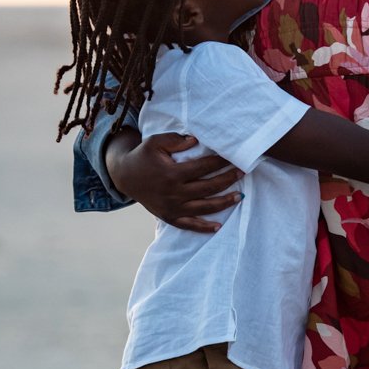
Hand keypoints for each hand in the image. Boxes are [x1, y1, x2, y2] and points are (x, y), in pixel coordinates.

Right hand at [106, 130, 242, 232]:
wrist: (125, 176)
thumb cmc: (143, 157)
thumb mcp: (155, 142)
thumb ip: (175, 140)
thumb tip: (196, 141)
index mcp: (172, 174)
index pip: (203, 167)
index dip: (220, 162)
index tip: (234, 157)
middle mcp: (174, 193)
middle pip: (208, 187)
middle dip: (228, 179)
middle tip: (242, 173)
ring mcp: (172, 207)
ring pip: (203, 208)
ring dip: (223, 203)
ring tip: (240, 197)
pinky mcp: (169, 217)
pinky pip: (188, 225)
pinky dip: (203, 228)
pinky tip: (218, 227)